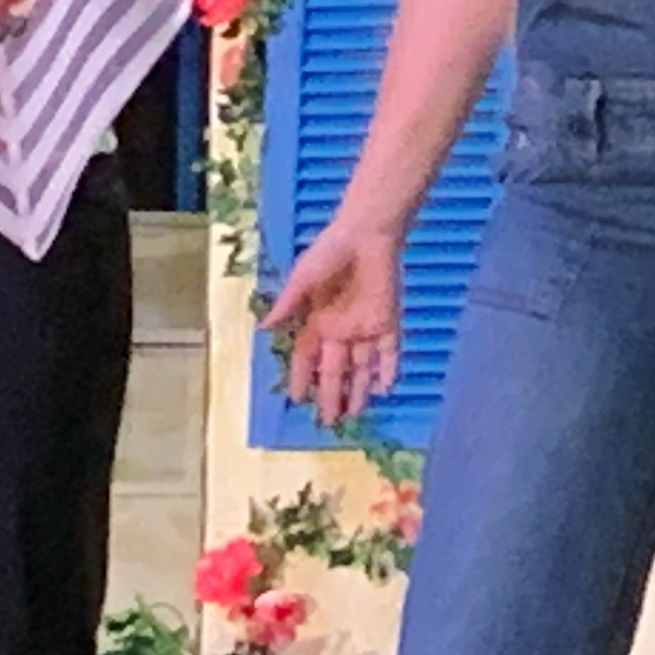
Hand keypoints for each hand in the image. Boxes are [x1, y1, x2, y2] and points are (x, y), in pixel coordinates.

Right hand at [269, 219, 403, 426]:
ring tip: (354, 414)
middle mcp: (340, 329)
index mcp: (317, 319)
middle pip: (335, 369)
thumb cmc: (330, 252)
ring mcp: (365, 326)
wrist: (366, 233)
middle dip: (331, 394)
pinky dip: (388, 368)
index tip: (297, 398)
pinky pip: (388, 350)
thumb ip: (288, 304)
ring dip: (358, 389)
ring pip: (361, 366)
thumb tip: (265, 328)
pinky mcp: (387, 320)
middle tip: (329, 422)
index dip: (302, 377)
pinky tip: (385, 388)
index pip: (307, 357)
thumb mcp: (303, 278)